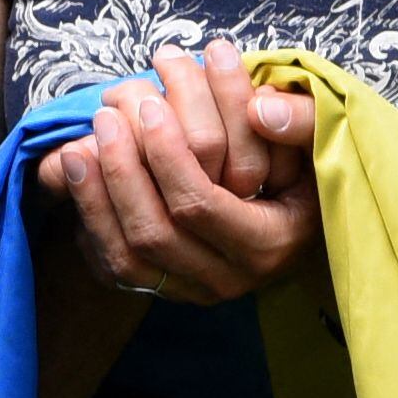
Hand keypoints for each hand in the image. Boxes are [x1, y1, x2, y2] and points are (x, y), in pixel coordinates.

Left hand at [34, 43, 316, 303]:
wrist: (295, 218)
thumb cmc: (306, 171)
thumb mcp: (320, 145)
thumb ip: (302, 122)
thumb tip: (260, 108)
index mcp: (270, 244)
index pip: (201, 206)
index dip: (169, 157)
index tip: (150, 106)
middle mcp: (229, 279)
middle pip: (156, 234)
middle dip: (123, 171)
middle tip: (107, 116)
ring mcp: (193, 291)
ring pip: (127, 258)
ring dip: (97, 197)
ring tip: (80, 142)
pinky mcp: (165, 288)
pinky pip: (114, 267)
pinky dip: (91, 221)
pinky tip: (78, 177)